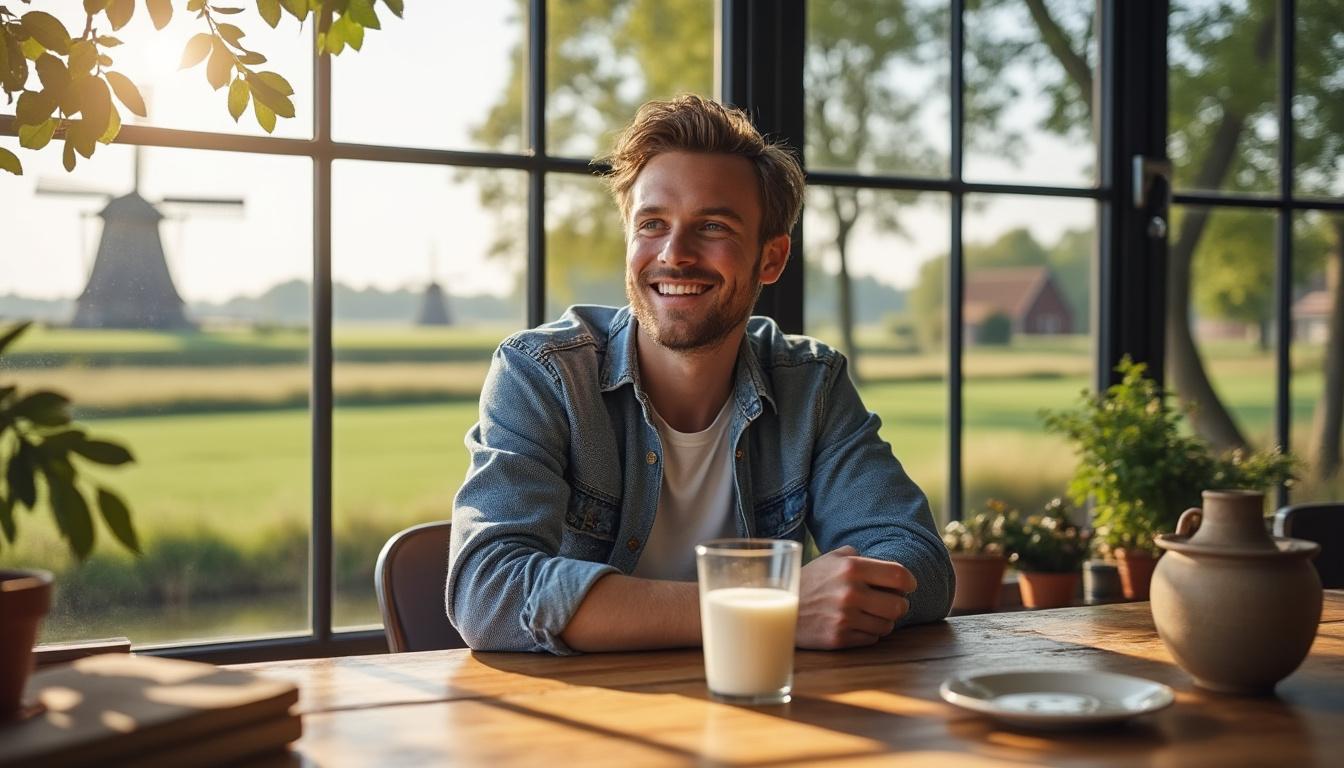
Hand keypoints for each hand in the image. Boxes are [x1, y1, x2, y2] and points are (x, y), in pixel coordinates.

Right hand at [796, 545, 916, 648]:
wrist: (781, 609)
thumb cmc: (810, 581)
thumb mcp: (830, 559)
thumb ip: (857, 556)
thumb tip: (885, 565)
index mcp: (850, 568)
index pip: (899, 576)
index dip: (909, 582)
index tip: (907, 586)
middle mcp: (850, 593)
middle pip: (900, 605)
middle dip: (898, 604)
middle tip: (888, 603)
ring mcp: (845, 618)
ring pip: (888, 625)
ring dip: (883, 620)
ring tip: (869, 614)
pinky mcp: (839, 638)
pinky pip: (872, 639)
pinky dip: (869, 633)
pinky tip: (856, 625)